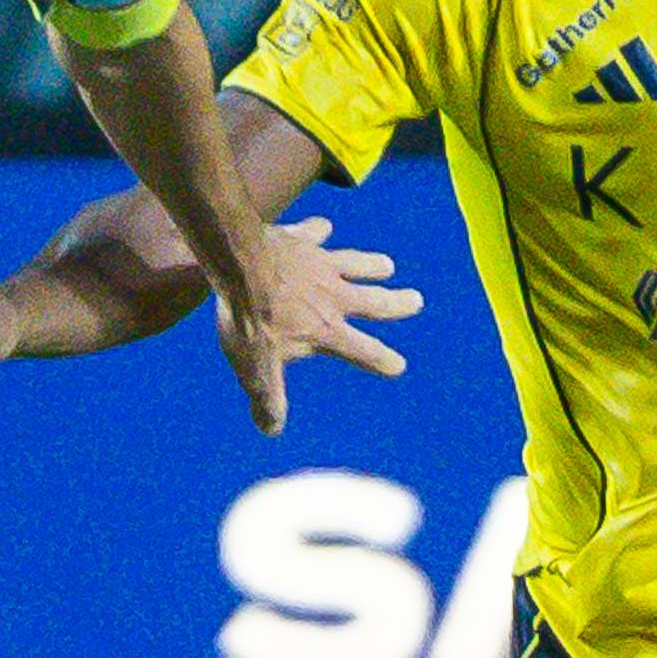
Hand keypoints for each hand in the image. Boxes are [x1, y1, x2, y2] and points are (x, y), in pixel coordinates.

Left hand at [212, 213, 420, 432]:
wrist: (239, 265)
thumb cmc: (250, 319)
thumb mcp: (257, 368)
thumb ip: (268, 398)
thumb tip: (271, 430)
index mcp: (328, 331)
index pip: (364, 351)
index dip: (382, 360)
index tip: (398, 366)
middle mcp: (335, 298)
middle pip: (376, 302)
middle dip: (398, 304)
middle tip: (417, 301)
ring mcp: (322, 266)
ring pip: (357, 264)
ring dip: (373, 265)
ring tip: (388, 265)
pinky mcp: (304, 240)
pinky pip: (316, 234)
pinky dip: (320, 231)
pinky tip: (323, 227)